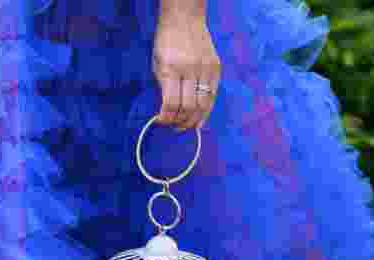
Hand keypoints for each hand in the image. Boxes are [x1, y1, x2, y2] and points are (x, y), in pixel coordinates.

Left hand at [153, 13, 221, 131]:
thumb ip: (163, 87)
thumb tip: (168, 111)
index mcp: (171, 69)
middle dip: (180, 122)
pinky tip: (200, 118)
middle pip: (189, 107)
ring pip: (203, 105)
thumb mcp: (157, 64)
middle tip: (175, 127)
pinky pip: (213, 95)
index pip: (171, 103)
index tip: (161, 121)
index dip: (166, 118)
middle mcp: (190, 70)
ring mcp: (206, 69)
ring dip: (194, 120)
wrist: (184, 19)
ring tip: (187, 125)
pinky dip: (206, 110)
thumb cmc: (166, 42)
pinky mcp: (216, 68)